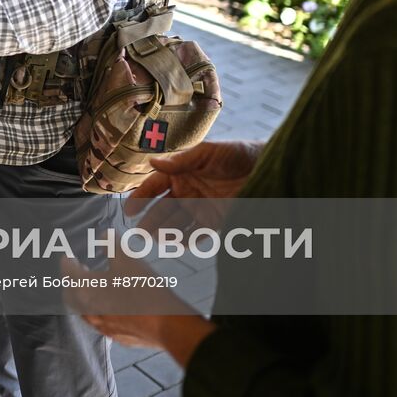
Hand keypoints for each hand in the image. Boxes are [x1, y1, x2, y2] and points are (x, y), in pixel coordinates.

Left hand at [61, 256, 214, 366]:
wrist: (165, 323)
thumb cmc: (142, 288)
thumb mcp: (126, 257)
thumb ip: (111, 243)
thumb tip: (102, 236)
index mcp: (86, 289)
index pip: (68, 273)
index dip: (66, 262)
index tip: (66, 256)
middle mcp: (89, 310)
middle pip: (70, 295)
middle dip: (70, 282)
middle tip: (77, 271)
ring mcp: (102, 326)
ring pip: (84, 312)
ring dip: (83, 297)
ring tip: (93, 287)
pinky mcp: (116, 336)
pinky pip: (99, 323)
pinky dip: (98, 311)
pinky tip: (109, 307)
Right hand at [125, 140, 263, 233]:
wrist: (268, 170)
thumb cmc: (238, 154)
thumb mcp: (207, 152)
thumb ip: (181, 160)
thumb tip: (152, 161)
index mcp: (181, 172)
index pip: (154, 186)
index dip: (140, 198)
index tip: (129, 211)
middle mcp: (187, 191)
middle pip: (162, 209)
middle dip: (150, 221)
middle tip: (139, 233)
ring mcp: (200, 207)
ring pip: (176, 224)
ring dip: (165, 232)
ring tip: (156, 240)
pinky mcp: (215, 221)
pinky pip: (196, 234)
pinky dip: (186, 240)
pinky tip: (178, 243)